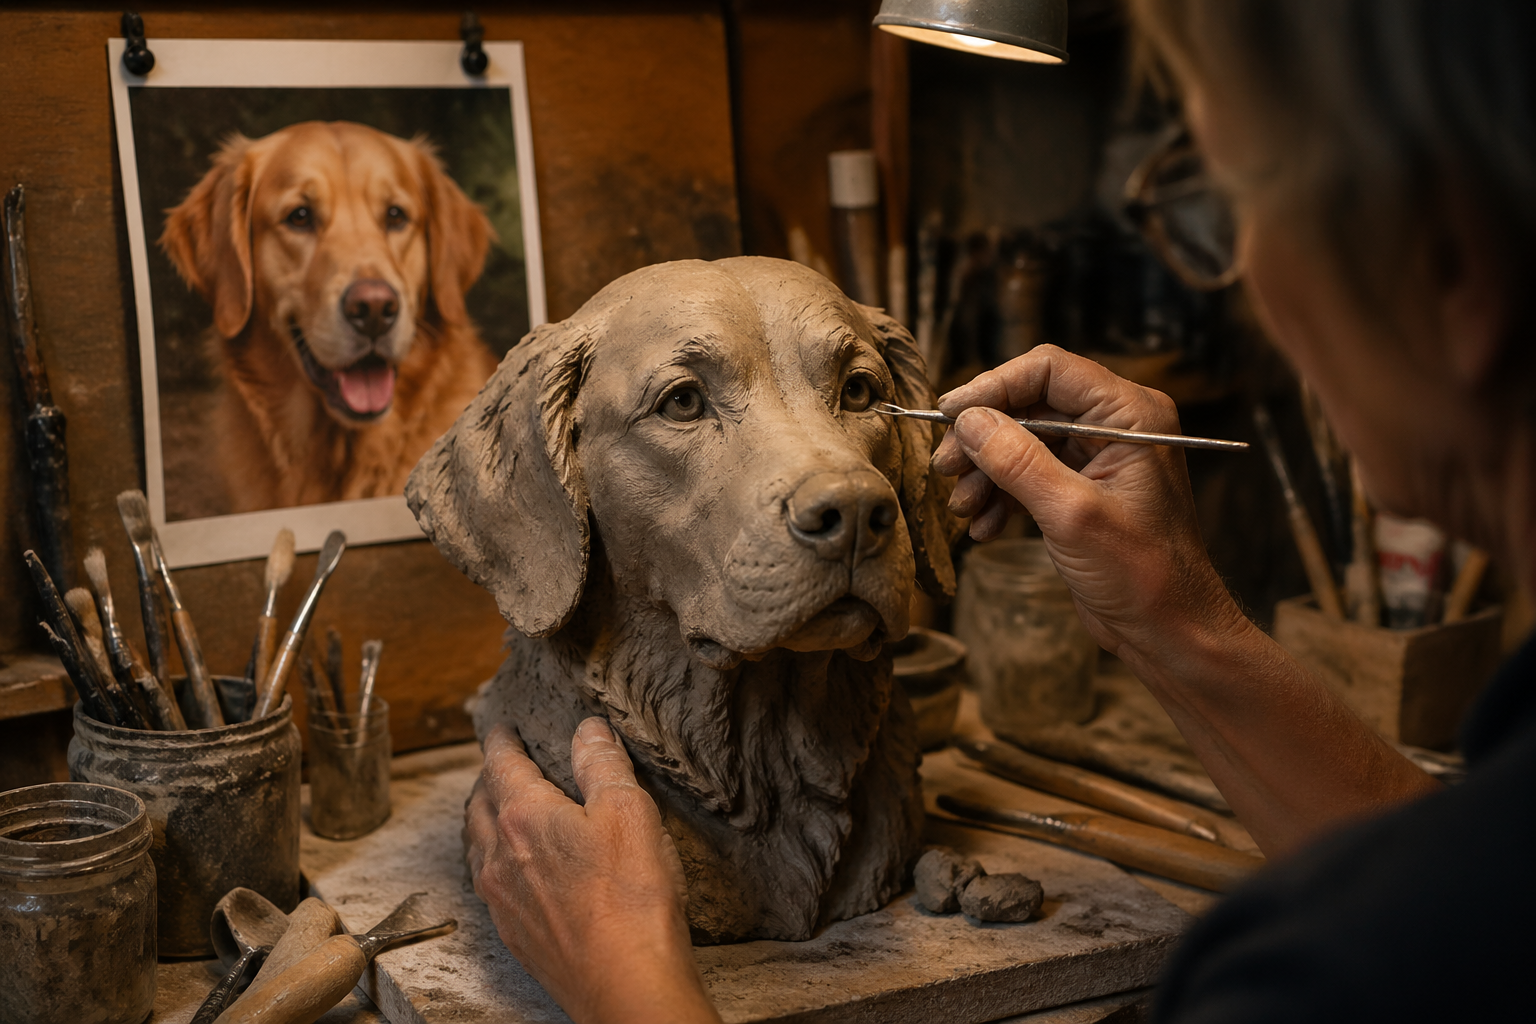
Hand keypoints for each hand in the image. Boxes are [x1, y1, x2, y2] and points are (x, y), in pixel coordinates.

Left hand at [464, 720, 720, 1023]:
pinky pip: (488, 883)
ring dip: (484, 819)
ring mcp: (502, 899)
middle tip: (503, 764)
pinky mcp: (513, 933)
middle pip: (478, 804)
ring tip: (500, 809)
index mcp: (524, 816)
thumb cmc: (631, 898)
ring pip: (477, 846)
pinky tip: (512, 868)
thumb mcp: (629, 811)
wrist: (625, 984)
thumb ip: (603, 765)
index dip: (502, 740)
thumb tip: (588, 730)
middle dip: (488, 778)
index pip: (501, 764)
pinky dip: (492, 859)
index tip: (502, 728)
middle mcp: (500, 856)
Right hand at [931, 345, 1244, 660]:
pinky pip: (1027, 474)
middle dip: (982, 438)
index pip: (1048, 370)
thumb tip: (969, 421)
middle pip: (1028, 404)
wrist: (1169, 632)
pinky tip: (982, 528)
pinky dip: (1000, 497)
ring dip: (985, 473)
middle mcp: (1115, 426)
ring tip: (962, 509)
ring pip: (1021, 441)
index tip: (949, 414)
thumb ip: (1018, 461)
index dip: (992, 386)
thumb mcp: (1072, 514)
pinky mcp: (1080, 489)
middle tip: (944, 468)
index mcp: (1130, 414)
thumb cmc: (1143, 575)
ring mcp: (1097, 457)